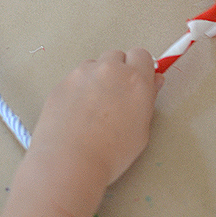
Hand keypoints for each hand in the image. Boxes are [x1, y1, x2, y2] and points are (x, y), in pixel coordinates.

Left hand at [31, 49, 163, 186]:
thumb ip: (147, 100)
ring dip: (97, 78)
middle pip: (117, 56)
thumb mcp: (141, 131)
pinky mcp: (63, 81)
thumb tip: (152, 83)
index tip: (137, 81)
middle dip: (118, 71)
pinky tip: (76, 113)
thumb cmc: (109, 153)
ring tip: (93, 108)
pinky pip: (75, 77)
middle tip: (115, 97)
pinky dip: (78, 89)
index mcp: (136, 81)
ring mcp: (84, 73)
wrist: (70, 161)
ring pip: (94, 65)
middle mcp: (110, 70)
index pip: (142, 55)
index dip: (140, 68)